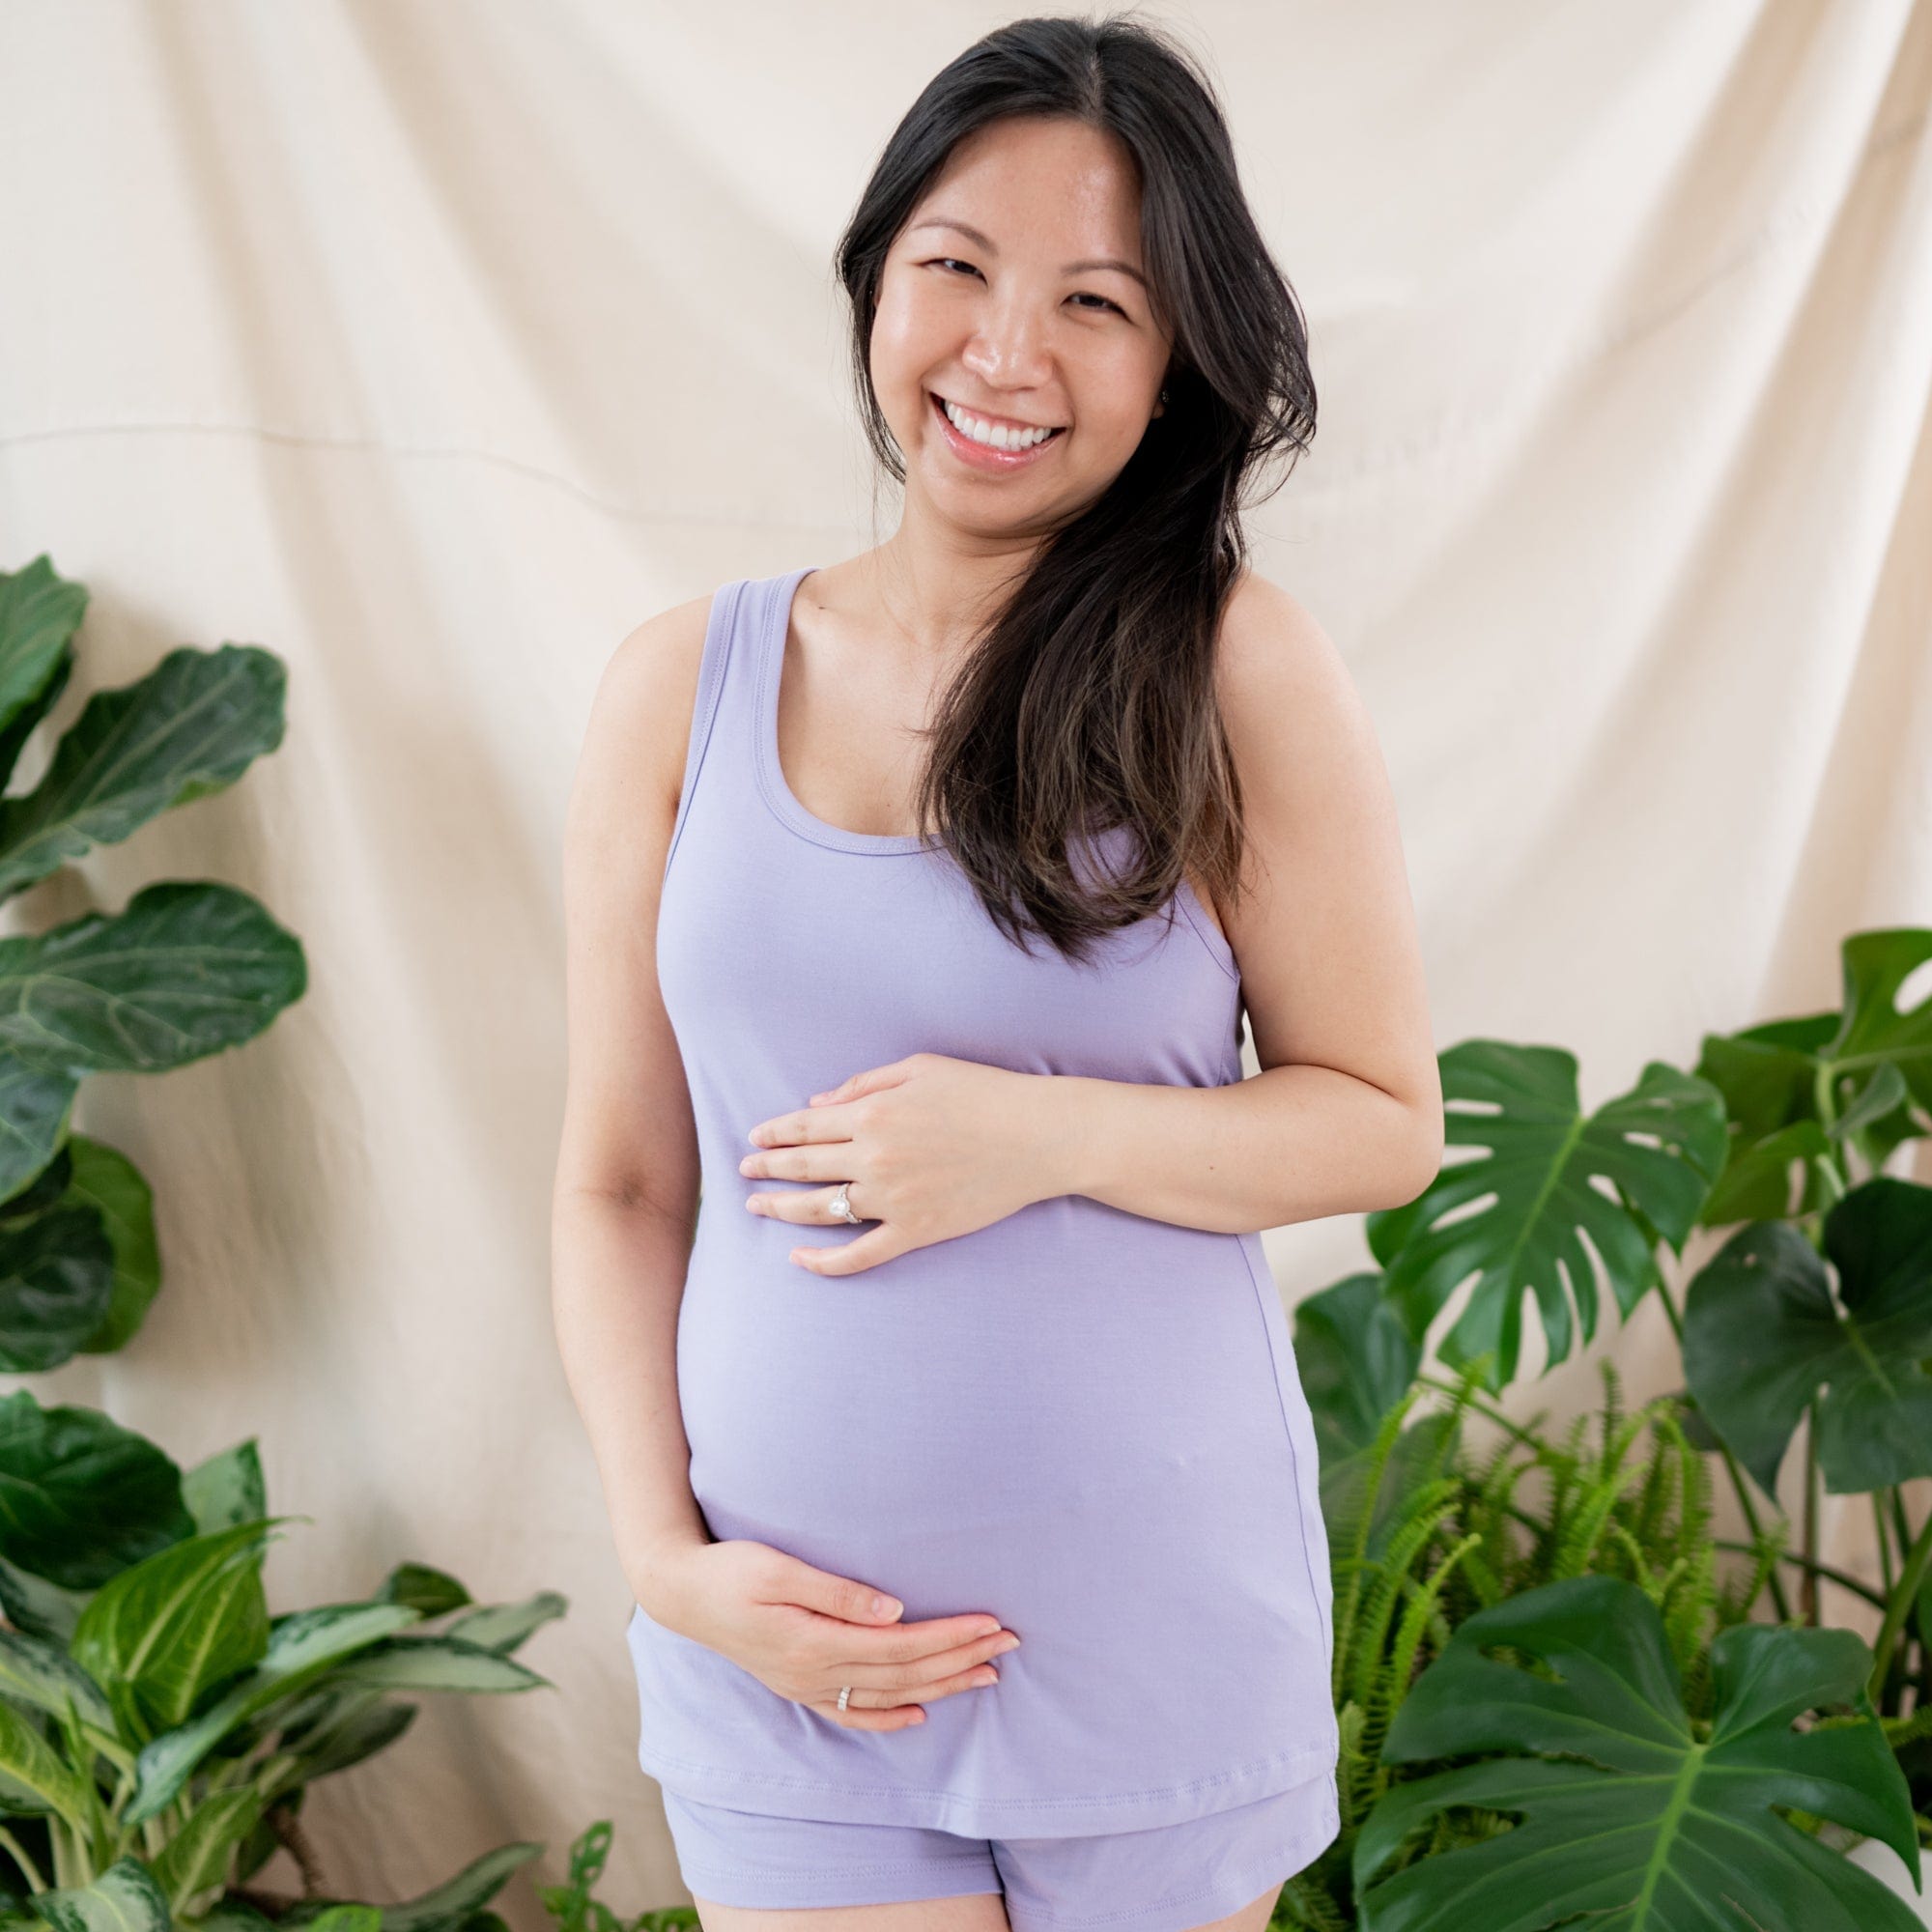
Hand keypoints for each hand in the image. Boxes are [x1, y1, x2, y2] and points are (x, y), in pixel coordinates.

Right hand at [641, 1538, 1020, 1731]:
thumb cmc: (731, 1569)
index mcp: (815, 1644)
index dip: (950, 1637)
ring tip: (988, 1675)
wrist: (682, 1594)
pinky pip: (854, 1712)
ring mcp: (807, 1686)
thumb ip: (836, 1592)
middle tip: (1011, 1644)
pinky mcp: (800, 1685)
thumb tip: (894, 1611)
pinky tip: (920, 1716)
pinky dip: (891, 1718)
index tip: (991, 1623)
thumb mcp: (778, 1568)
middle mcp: (815, 1674)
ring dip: (942, 1686)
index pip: (901, 1646)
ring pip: (889, 1695)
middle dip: (961, 1659)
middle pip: (905, 1673)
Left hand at [741, 1053, 1057, 1274]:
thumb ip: (863, 1083)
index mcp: (873, 1113)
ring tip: (758, 1208)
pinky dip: (825, 1262)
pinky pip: (860, 1255)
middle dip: (767, 1169)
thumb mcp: (920, 1067)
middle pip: (803, 1166)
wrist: (1039, 1137)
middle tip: (746, 1173)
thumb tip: (817, 1104)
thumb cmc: (983, 1092)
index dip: (774, 1133)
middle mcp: (874, 1157)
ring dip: (781, 1210)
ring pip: (819, 1210)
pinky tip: (799, 1259)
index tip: (755, 1138)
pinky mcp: (916, 1231)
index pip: (805, 1126)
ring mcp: (893, 1199)